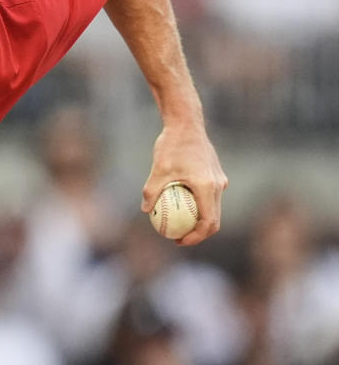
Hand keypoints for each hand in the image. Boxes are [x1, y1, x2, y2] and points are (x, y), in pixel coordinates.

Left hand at [141, 123, 227, 245]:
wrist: (187, 124)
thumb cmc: (171, 145)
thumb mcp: (157, 170)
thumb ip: (151, 191)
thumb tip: (145, 210)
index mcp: (208, 187)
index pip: (207, 222)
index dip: (195, 237)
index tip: (179, 241)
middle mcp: (218, 185)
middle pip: (214, 219)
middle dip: (198, 233)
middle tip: (178, 238)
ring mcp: (219, 180)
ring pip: (213, 208)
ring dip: (199, 220)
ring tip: (178, 225)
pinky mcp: (216, 174)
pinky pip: (210, 196)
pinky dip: (199, 206)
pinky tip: (179, 205)